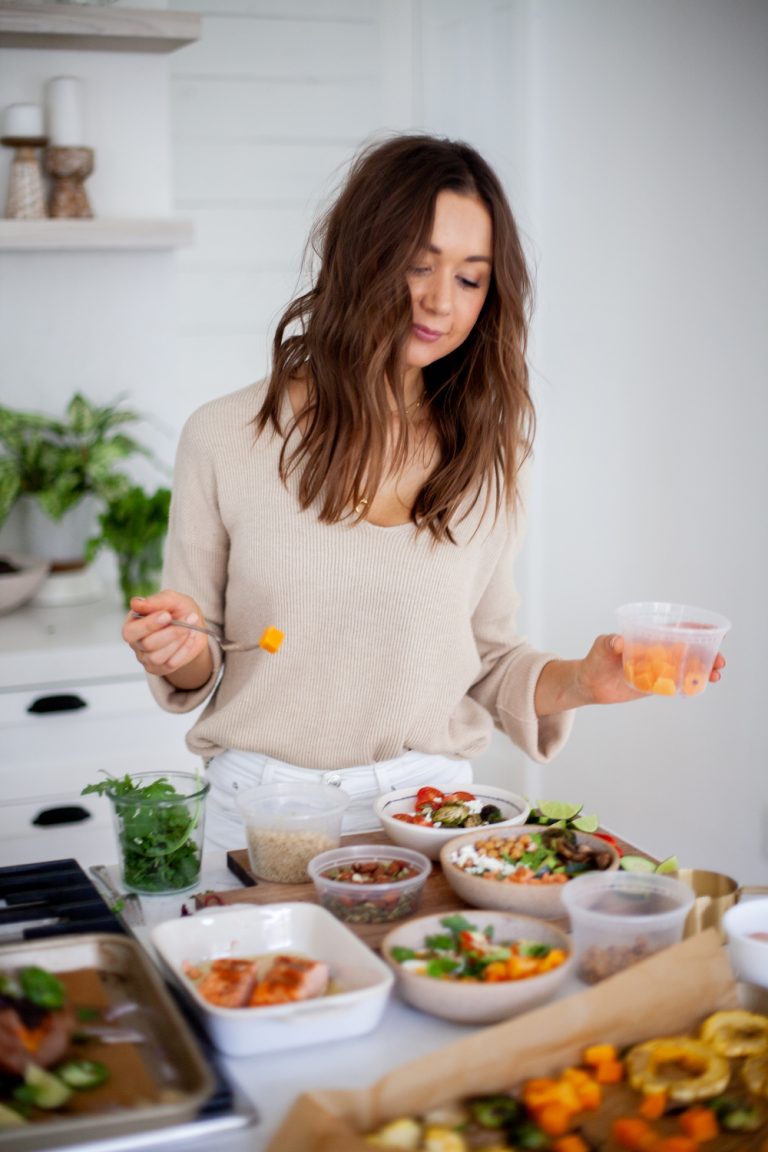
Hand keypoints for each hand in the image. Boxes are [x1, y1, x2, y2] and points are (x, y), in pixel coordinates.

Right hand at [123, 590, 211, 678]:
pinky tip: (190, 636)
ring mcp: (146, 658)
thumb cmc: (177, 610)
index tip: (167, 615)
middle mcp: (136, 642)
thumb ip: (155, 601)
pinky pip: (170, 664)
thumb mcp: (171, 599)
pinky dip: (184, 649)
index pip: (131, 631)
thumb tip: (136, 603)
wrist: (193, 625)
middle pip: (146, 645)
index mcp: (132, 624)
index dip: (149, 624)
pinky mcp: (159, 668)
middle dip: (169, 633)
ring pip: (157, 657)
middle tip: (186, 619)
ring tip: (189, 627)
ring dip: (178, 641)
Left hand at [575, 634, 726, 706]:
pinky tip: (701, 687)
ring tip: (716, 675)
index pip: (677, 631)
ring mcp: (657, 669)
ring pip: (686, 667)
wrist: (589, 683)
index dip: (696, 631)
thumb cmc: (595, 658)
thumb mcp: (601, 646)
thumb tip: (618, 642)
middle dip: (707, 653)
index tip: (715, 633)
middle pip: (688, 650)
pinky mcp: (654, 685)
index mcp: (648, 637)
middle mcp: (656, 652)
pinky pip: (676, 684)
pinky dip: (690, 685)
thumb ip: (609, 642)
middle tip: (719, 661)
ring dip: (703, 669)